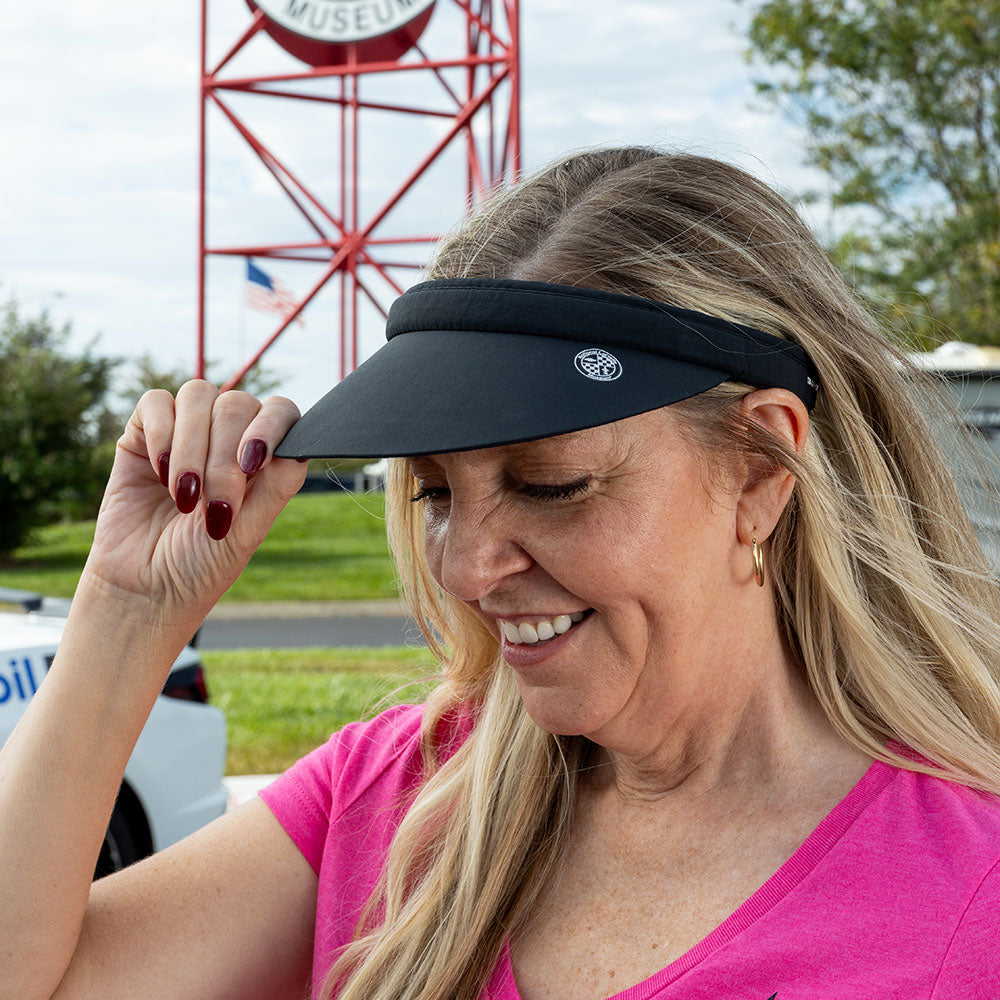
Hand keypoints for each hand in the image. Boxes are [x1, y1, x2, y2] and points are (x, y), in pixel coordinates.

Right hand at [81, 380, 307, 635]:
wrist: (144, 590)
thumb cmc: (202, 565)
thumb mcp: (248, 531)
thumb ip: (276, 486)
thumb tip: (301, 446)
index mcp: (263, 457)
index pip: (280, 412)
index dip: (270, 427)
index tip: (253, 464)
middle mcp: (228, 437)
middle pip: (237, 405)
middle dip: (224, 458)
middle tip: (212, 506)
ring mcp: (187, 432)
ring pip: (198, 396)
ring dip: (193, 448)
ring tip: (184, 498)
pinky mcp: (144, 434)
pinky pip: (157, 402)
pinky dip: (162, 435)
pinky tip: (160, 474)